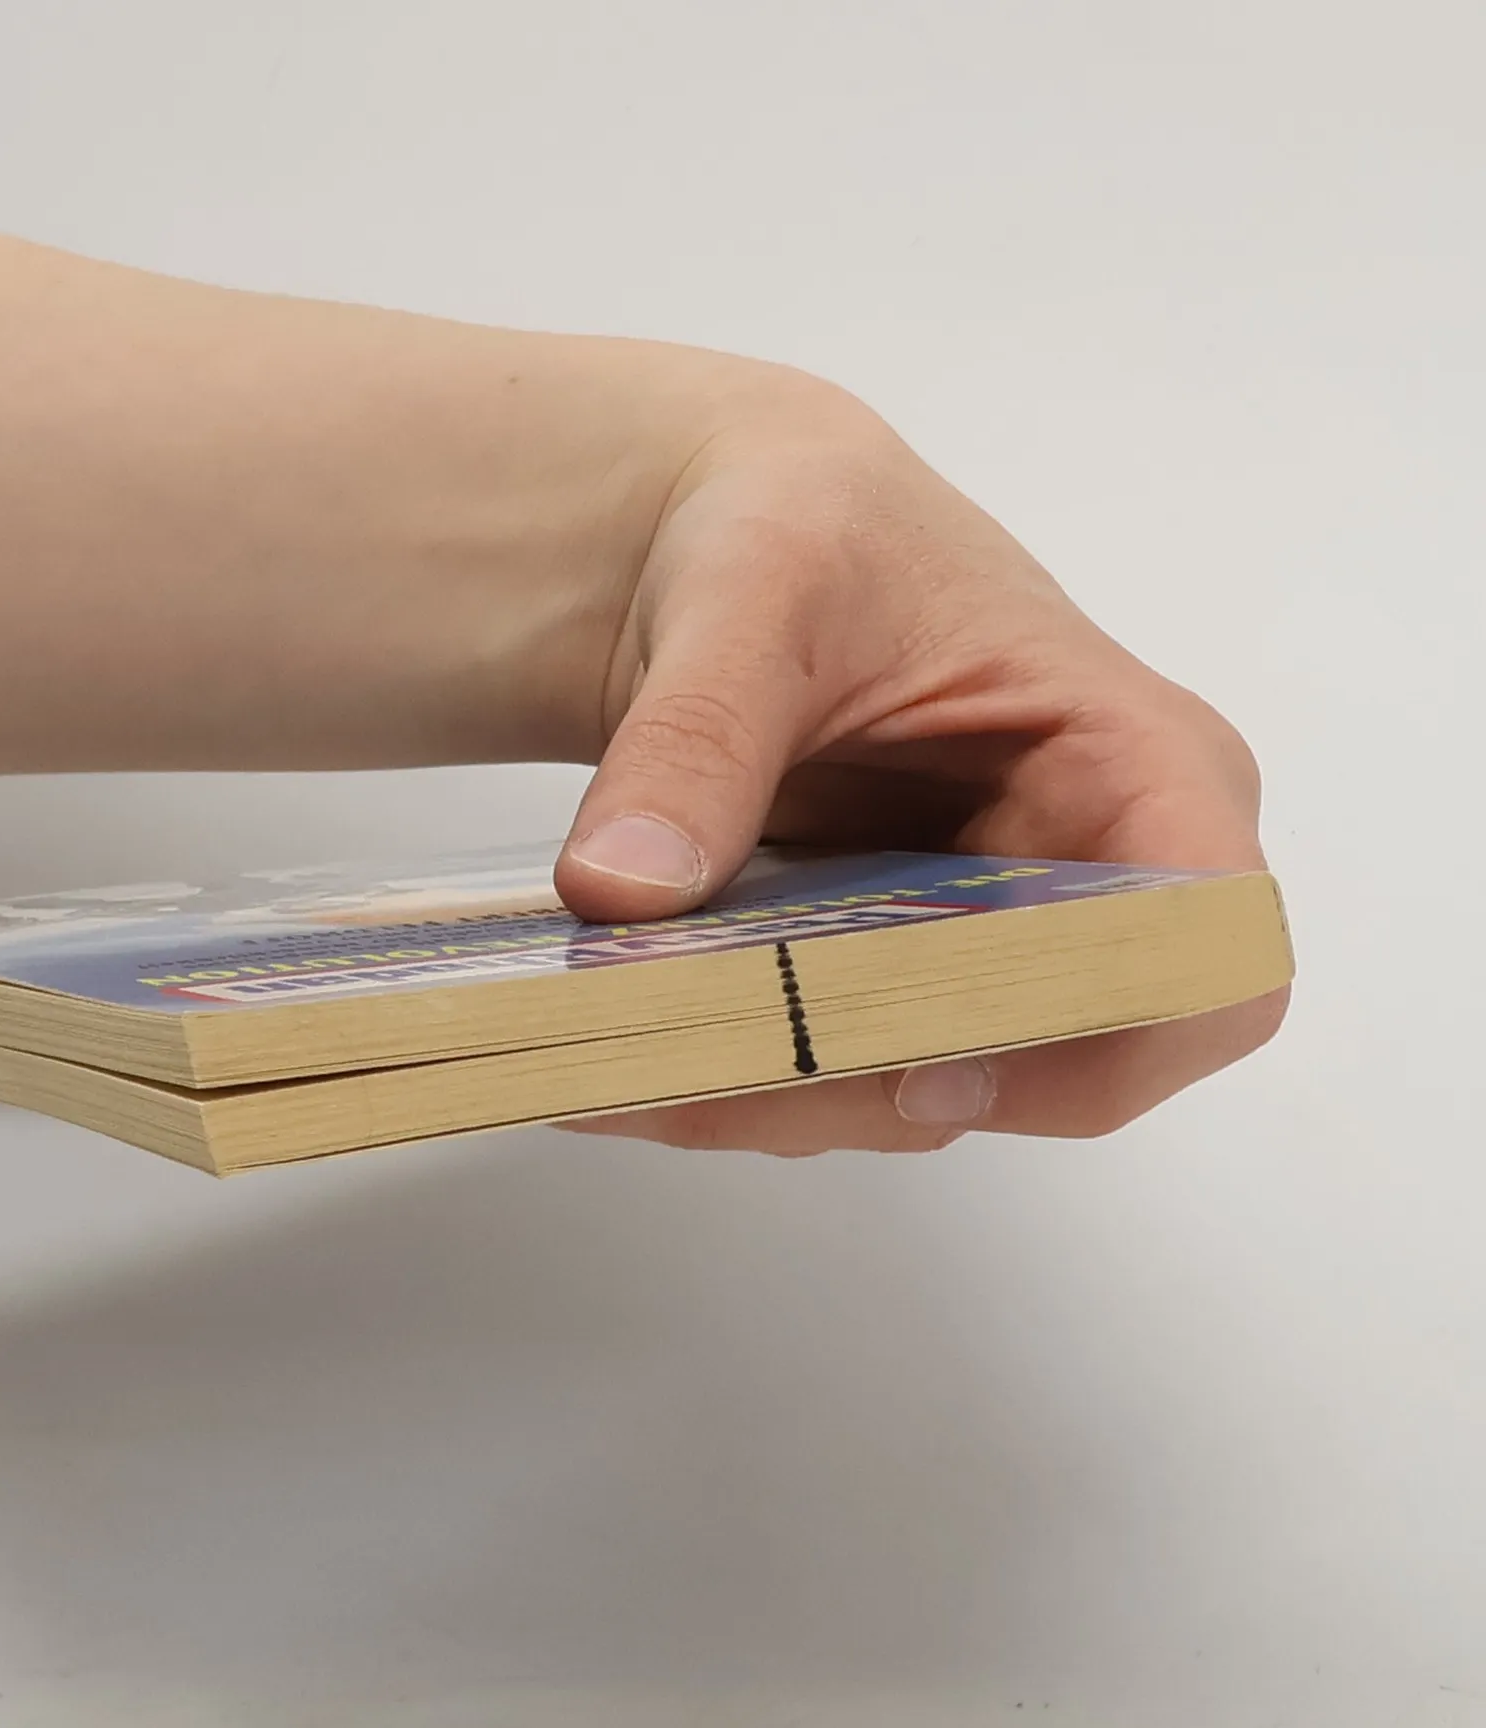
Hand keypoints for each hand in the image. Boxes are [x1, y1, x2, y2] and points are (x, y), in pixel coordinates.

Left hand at [553, 379, 1286, 1154]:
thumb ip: (696, 739)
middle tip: (685, 1076)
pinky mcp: (903, 978)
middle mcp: (1097, 879)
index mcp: (1135, 762)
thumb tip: (625, 888)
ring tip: (616, 1072)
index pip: (1205, 956)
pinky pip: (843, 1073)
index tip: (928, 1066)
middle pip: (1048, 1064)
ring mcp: (1000, 943)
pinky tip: (627, 1062)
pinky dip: (739, 1085)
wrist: (729, 540)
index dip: (1097, 1042)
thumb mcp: (749, 596)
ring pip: (927, 1093)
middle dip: (863, 1089)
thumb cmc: (801, 529)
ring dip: (776, 1104)